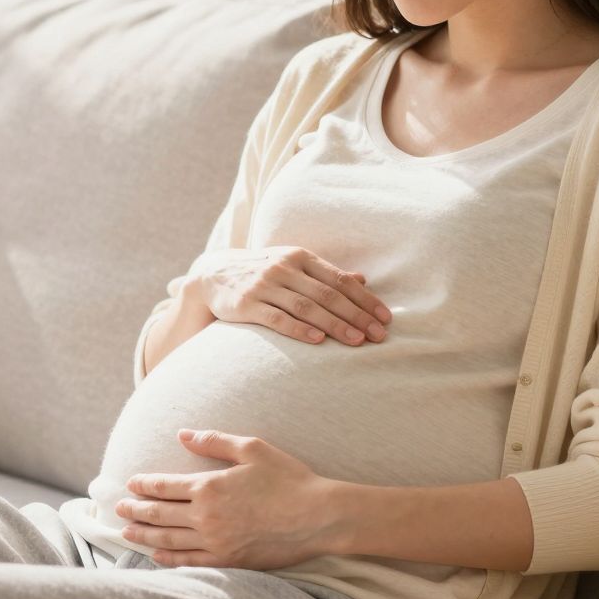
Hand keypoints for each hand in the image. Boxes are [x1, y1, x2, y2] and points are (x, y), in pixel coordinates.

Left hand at [116, 429, 343, 569]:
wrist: (318, 517)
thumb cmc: (288, 479)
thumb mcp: (252, 449)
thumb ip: (213, 441)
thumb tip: (182, 434)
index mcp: (209, 487)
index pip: (164, 486)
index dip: (144, 484)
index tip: (129, 483)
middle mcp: (206, 517)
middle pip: (159, 514)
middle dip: (135, 510)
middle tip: (118, 508)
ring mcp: (215, 542)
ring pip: (169, 540)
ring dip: (144, 535)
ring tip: (126, 532)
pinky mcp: (228, 561)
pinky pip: (189, 562)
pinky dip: (168, 559)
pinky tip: (156, 556)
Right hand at [183, 246, 391, 346]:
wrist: (213, 274)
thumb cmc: (262, 271)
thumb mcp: (293, 265)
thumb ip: (325, 274)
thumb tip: (363, 279)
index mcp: (300, 257)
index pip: (340, 279)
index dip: (365, 299)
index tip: (385, 318)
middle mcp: (284, 268)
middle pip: (327, 294)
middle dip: (356, 316)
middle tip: (378, 335)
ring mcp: (264, 285)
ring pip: (306, 307)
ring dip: (334, 325)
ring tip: (356, 341)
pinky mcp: (246, 304)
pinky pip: (277, 318)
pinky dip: (299, 329)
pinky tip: (317, 341)